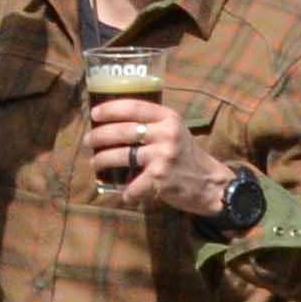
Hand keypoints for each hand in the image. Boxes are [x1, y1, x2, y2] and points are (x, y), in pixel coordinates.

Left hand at [87, 99, 233, 216]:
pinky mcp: (160, 178)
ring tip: (94, 163)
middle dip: (98, 136)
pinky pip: (132, 185)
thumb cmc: (187, 155)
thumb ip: (153, 124)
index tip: (94, 113)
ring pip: (120, 156)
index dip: (110, 109)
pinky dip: (126, 192)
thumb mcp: (175, 131)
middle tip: (88, 141)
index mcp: (169, 118)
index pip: (133, 107)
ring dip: (102, 161)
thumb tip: (115, 122)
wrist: (212, 184)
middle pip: (122, 131)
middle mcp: (166, 134)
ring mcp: (162, 156)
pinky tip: (124, 194)